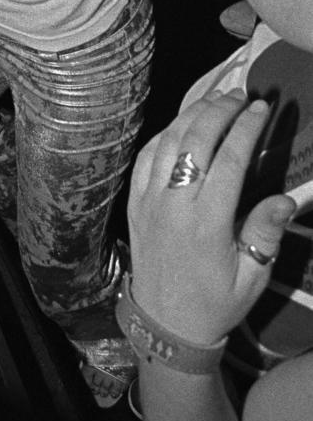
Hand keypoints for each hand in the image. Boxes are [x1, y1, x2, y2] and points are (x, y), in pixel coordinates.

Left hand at [127, 90, 295, 345]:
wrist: (165, 325)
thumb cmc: (216, 301)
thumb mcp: (252, 278)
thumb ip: (265, 234)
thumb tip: (286, 197)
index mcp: (206, 224)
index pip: (228, 161)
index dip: (246, 128)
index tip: (262, 107)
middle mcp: (173, 205)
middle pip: (195, 141)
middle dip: (219, 111)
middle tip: (240, 95)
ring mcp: (148, 200)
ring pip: (167, 142)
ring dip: (192, 115)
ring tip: (215, 100)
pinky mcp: (134, 202)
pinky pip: (146, 156)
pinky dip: (165, 133)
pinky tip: (182, 124)